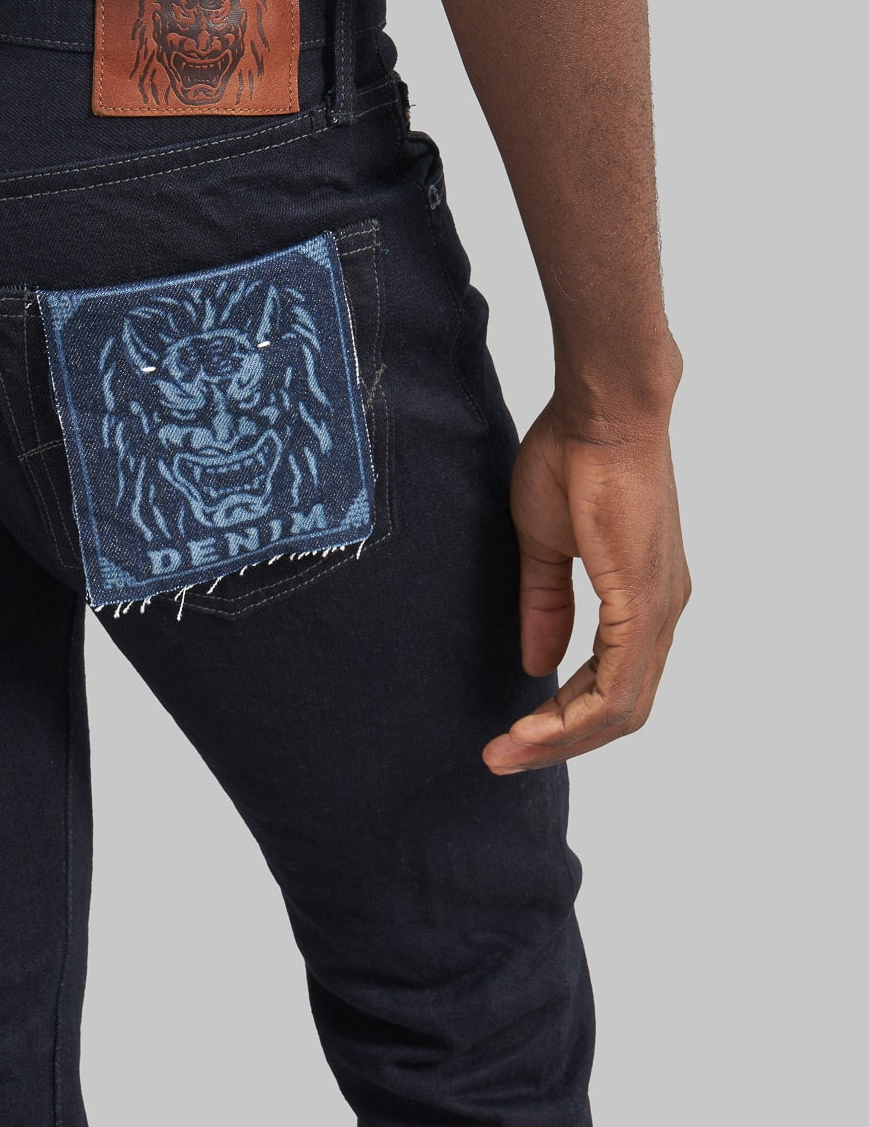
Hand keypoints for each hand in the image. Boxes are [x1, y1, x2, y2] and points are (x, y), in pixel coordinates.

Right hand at [482, 396, 690, 771]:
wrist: (602, 410)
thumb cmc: (573, 457)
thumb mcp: (545, 545)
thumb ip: (546, 604)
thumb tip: (538, 664)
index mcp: (642, 596)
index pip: (611, 682)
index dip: (563, 716)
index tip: (512, 733)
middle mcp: (662, 611)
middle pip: (621, 708)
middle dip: (560, 740)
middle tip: (502, 756)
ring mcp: (660, 609)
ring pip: (622, 707)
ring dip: (563, 738)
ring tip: (507, 751)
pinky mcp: (645, 601)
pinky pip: (618, 684)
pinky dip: (576, 716)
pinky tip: (534, 728)